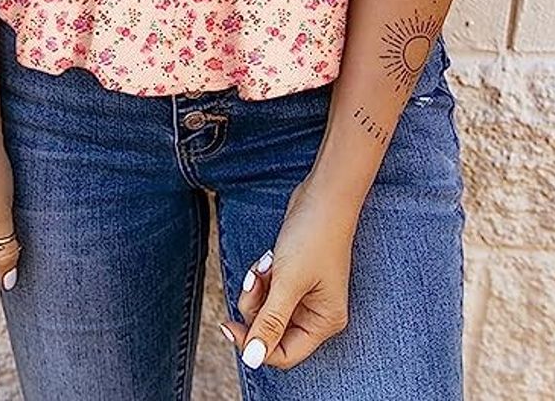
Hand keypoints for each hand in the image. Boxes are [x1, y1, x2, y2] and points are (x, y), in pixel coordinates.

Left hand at [219, 175, 358, 370]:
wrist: (323, 195)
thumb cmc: (313, 237)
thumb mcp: (288, 282)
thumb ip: (270, 322)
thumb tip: (252, 359)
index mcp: (324, 322)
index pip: (284, 354)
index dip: (256, 344)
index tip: (231, 326)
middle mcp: (317, 313)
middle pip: (272, 331)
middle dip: (256, 307)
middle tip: (255, 282)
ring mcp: (306, 295)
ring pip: (267, 308)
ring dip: (258, 288)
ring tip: (265, 266)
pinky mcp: (296, 277)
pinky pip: (270, 289)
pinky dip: (263, 276)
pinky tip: (269, 259)